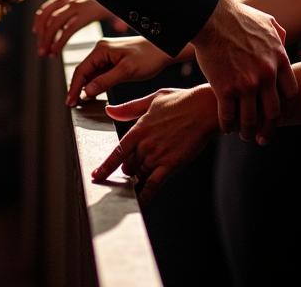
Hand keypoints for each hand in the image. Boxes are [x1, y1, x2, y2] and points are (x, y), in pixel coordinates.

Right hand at [33, 0, 114, 54]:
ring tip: (40, 46)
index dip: (59, 41)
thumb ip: (118, 22)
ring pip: (48, 14)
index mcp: (86, 11)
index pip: (69, 28)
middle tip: (43, 53)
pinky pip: (47, 6)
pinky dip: (39, 18)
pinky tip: (37, 30)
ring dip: (40, 30)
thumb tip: (121, 28)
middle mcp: (74, 4)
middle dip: (46, 39)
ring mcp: (67, 0)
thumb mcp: (115, 14)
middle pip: (55, 22)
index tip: (53, 53)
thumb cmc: (108, 5)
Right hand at [66, 36, 174, 105]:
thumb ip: (105, 81)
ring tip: (79, 102)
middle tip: (72, 105)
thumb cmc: (148, 57)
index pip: (81, 70)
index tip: (70, 102)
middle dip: (77, 88)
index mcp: (101, 49)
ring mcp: (107, 55)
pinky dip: (95, 84)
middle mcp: (101, 50)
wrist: (164, 50)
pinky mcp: (114, 61)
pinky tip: (92, 94)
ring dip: (85, 87)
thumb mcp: (126, 71)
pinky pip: (100, 73)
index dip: (74, 87)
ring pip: (91, 73)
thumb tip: (87, 91)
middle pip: (84, 71)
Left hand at [91, 86, 219, 202]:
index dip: (106, 166)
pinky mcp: (171, 165)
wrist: (204, 109)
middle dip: (130, 168)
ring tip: (146, 173)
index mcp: (139, 128)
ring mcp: (157, 155)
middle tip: (134, 167)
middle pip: (129, 165)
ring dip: (140, 177)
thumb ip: (129, 108)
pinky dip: (146, 195)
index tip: (96, 176)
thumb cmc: (180, 101)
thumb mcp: (152, 100)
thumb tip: (109, 110)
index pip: (117, 152)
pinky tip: (141, 200)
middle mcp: (145, 144)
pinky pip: (154, 185)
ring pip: (141, 174)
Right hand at [191, 0, 296, 141]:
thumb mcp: (266, 21)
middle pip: (273, 112)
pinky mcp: (224, 88)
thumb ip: (278, 34)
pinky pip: (228, 116)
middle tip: (264, 136)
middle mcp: (266, 75)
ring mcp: (245, 84)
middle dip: (269, 128)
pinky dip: (227, 125)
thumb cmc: (237, 16)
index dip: (284, 105)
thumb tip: (283, 41)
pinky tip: (225, 127)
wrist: (211, 16)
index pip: (290, 93)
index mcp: (278, 59)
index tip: (276, 111)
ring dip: (248, 131)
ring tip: (244, 135)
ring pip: (251, 120)